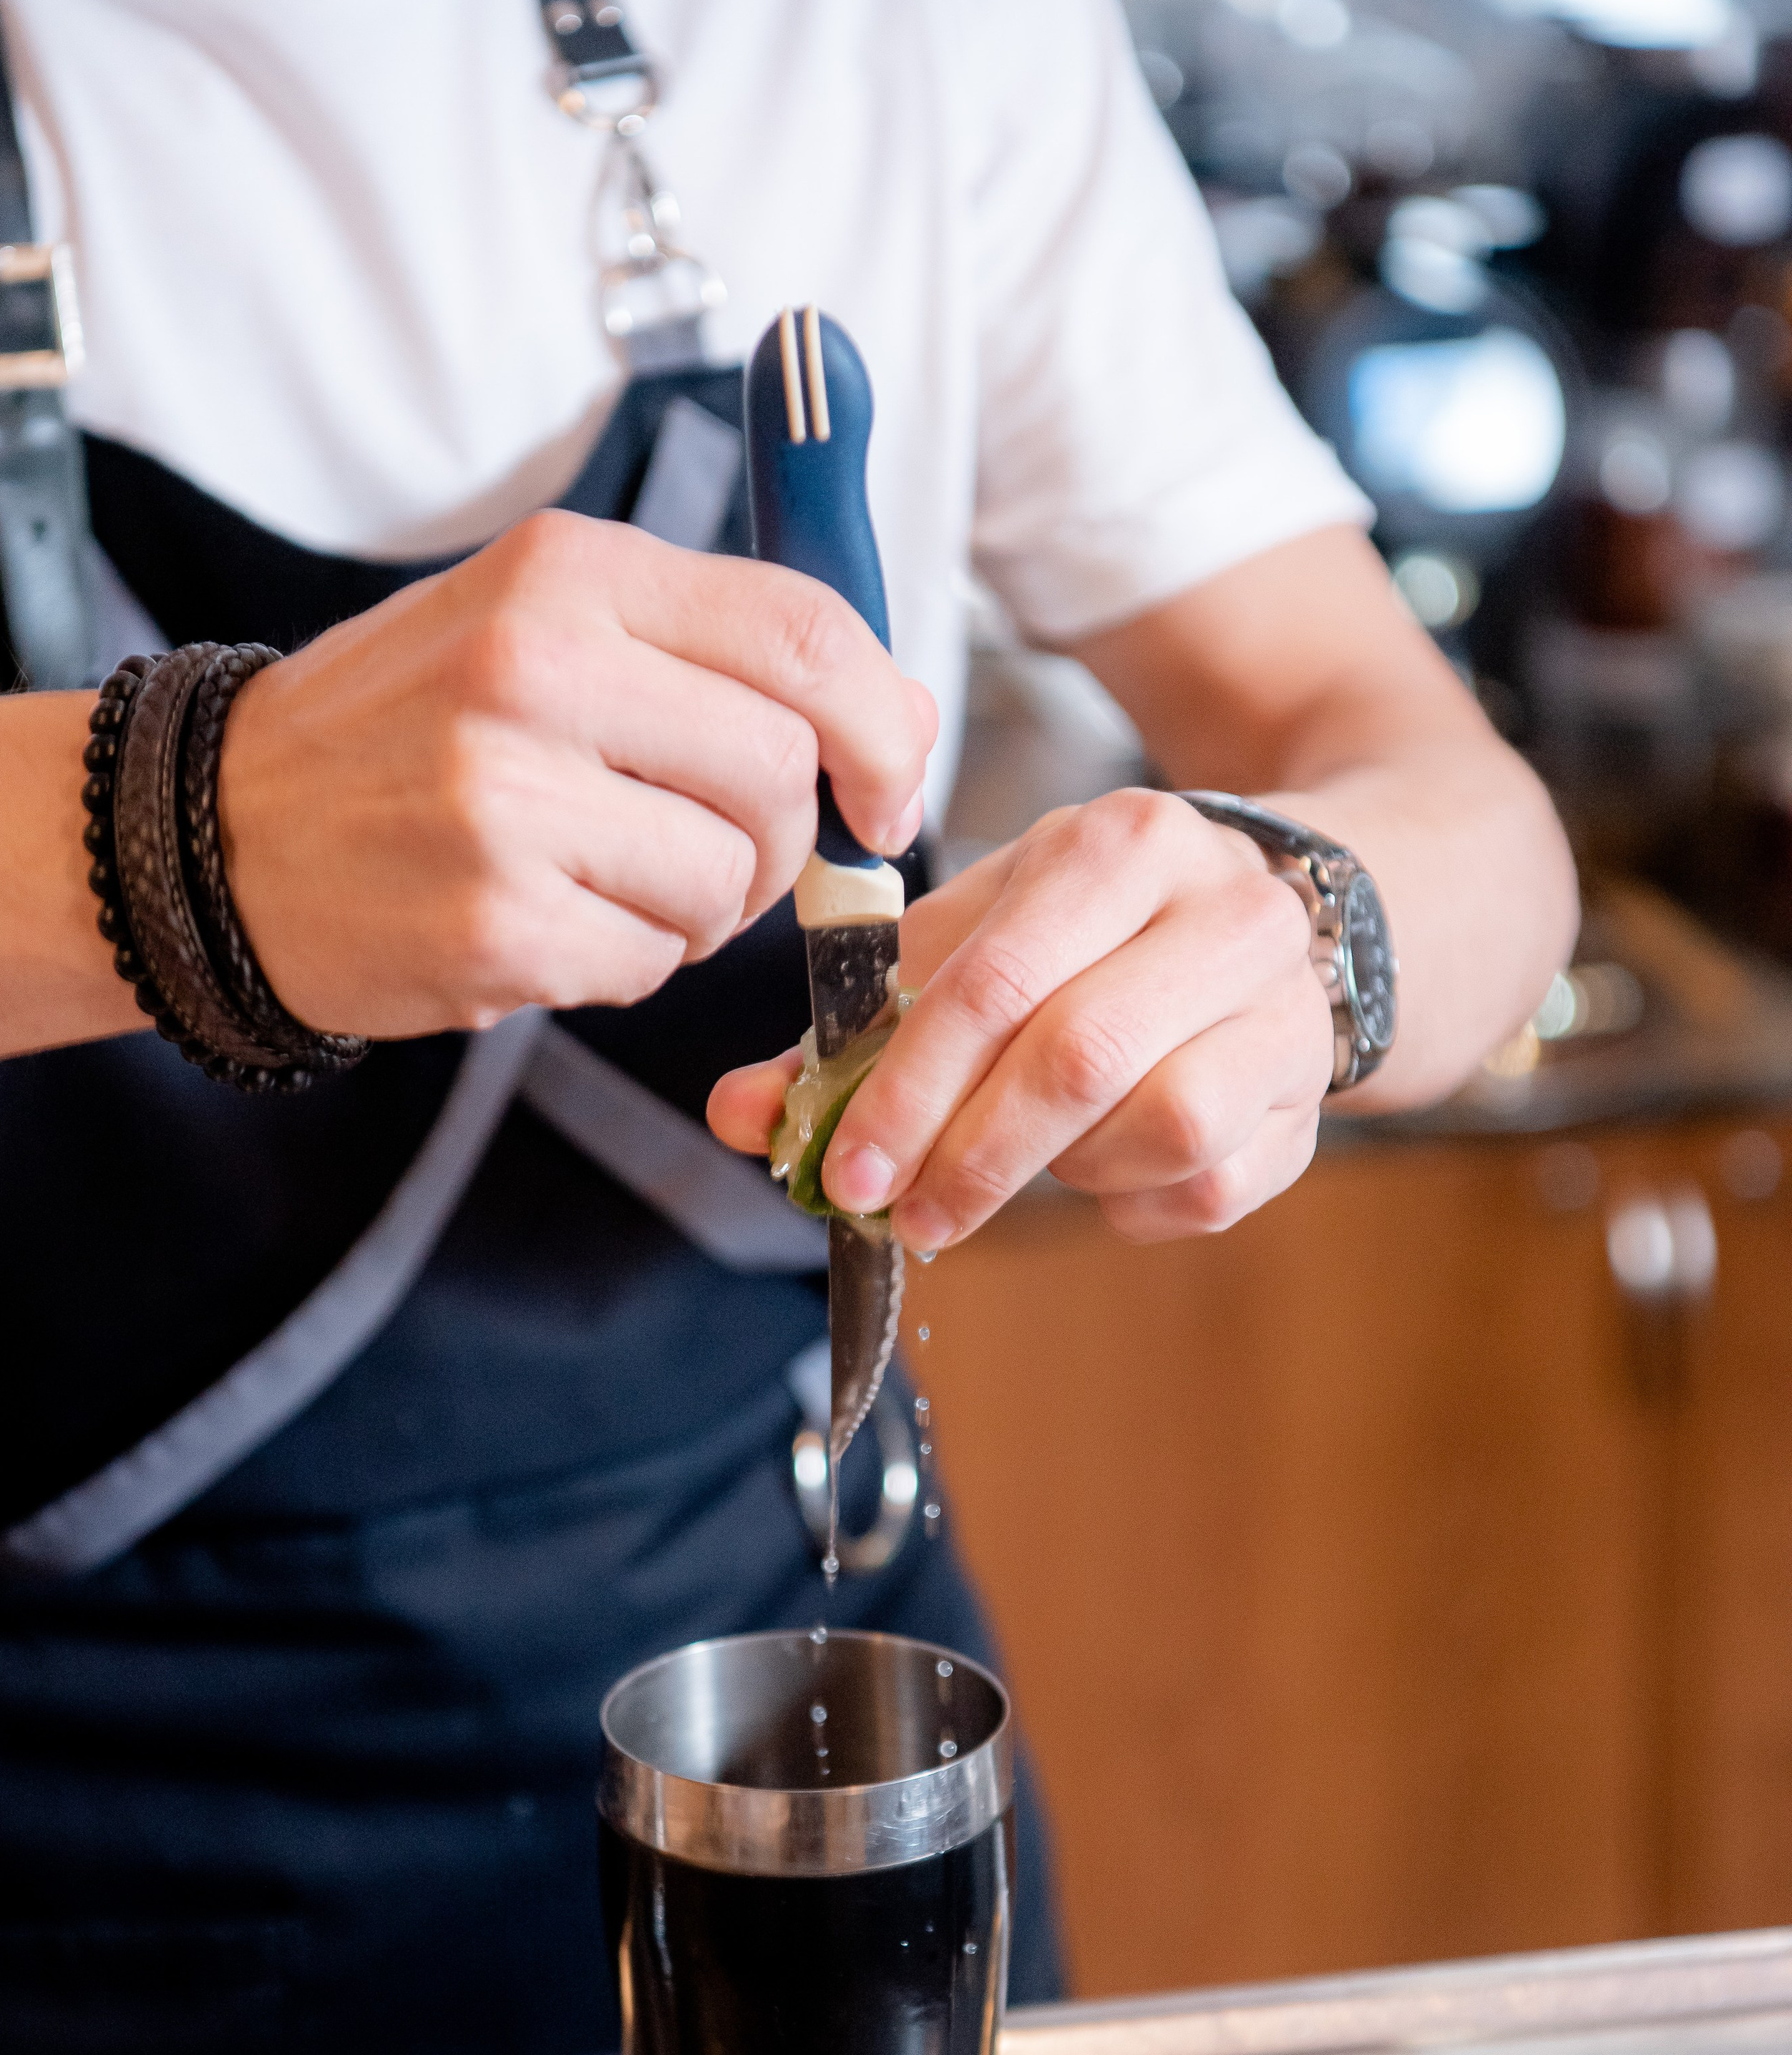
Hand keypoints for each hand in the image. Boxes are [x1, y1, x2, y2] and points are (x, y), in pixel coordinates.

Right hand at [219, 510, 934, 1036]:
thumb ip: (716, 650)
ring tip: (609, 881)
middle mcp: (537, 670)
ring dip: (704, 908)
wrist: (217, 832)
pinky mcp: (496, 923)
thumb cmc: (407, 730)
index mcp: (567, 574)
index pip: (806, 633)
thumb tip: (900, 713)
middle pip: (784, 769)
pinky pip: (653, 961)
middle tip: (714, 846)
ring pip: (731, 878)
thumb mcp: (542, 624)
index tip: (887, 784)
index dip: (884, 722)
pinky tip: (552, 924)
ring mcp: (508, 801)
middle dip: (785, 834)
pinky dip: (629, 960)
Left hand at [708, 789, 1332, 1245]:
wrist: (1260, 918)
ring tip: (1014, 1165)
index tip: (848, 1171)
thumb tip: (740, 1113)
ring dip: (1063, 1171)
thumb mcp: (970, 941)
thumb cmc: (1087, 934)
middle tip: (904, 1211)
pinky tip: (1098, 1171)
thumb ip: (852, 1029)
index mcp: (1123, 843)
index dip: (909, 1091)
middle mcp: (1226, 909)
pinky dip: (1131, 1201)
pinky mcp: (1314, 1089)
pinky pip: (1211, 1184)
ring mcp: (1287, 1001)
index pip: (996, 982)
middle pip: (1082, 1058)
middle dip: (971, 1154)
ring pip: (1165, 1126)